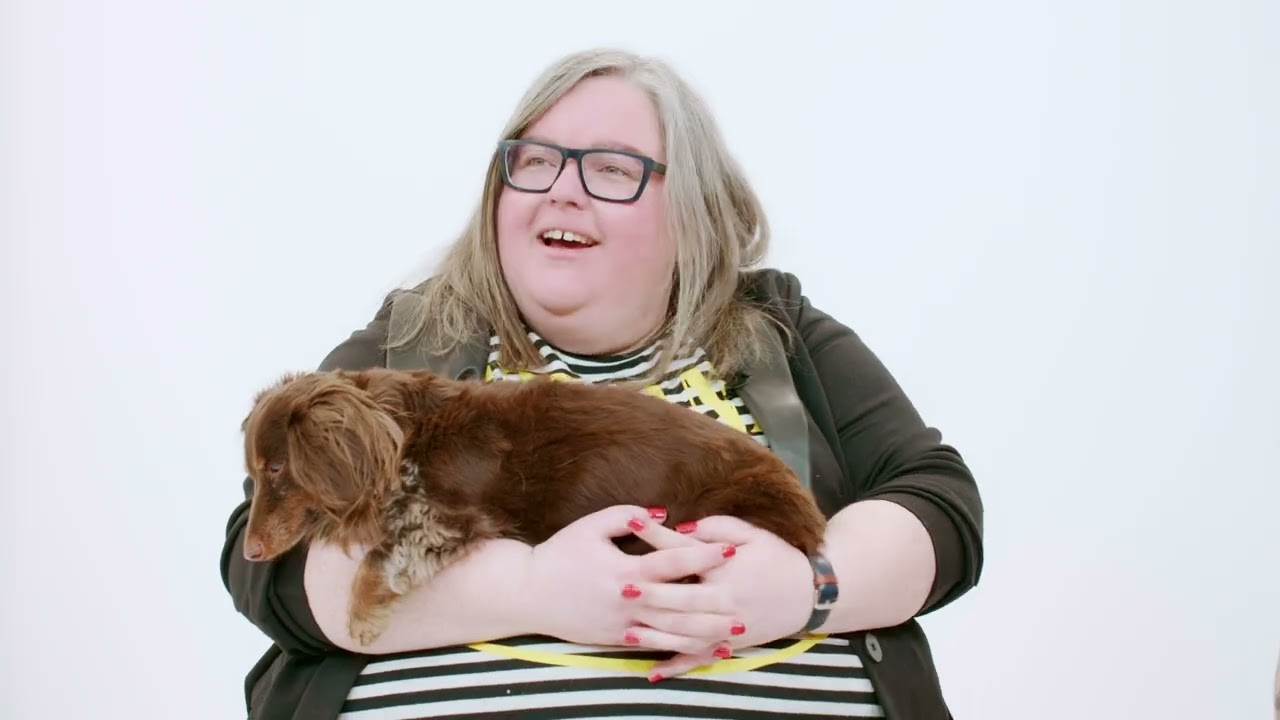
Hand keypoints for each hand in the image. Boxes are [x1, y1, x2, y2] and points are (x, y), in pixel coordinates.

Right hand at [520, 505, 737, 647]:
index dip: (703, 554)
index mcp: (625, 568)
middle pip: (681, 602)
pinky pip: (654, 645)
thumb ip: (626, 517)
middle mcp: (628, 598)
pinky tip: (701, 650)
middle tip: (744, 600)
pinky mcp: (616, 638)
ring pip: (672, 630)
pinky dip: (680, 649)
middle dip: (715, 601)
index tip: (730, 549)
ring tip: (733, 631)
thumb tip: (660, 515)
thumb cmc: (560, 554)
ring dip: (705, 632)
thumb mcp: (590, 526)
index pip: (673, 560)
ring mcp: (623, 622)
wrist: (528, 593)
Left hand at [626, 515, 815, 679]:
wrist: (812, 593)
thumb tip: (681, 527)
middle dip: (650, 594)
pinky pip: (700, 658)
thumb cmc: (778, 557)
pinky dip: (677, 667)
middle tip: (622, 589)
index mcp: (725, 566)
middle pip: (680, 598)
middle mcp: (724, 597)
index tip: (630, 524)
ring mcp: (726, 625)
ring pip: (686, 634)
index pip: (683, 550)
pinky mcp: (731, 645)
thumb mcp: (752, 533)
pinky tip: (653, 672)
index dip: (656, 537)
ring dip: (655, 635)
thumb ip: (716, 527)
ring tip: (625, 633)